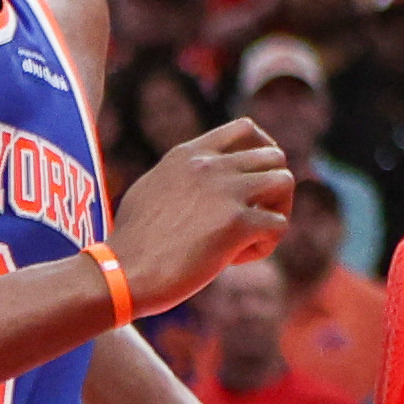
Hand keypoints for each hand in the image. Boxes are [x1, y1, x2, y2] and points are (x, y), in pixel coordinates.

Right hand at [109, 119, 294, 309]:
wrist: (119, 275)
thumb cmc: (131, 242)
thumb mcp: (153, 188)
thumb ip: (183, 175)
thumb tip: (206, 176)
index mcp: (189, 154)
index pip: (246, 128)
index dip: (261, 151)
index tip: (254, 178)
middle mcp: (211, 166)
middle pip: (274, 156)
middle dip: (272, 187)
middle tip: (255, 215)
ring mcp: (226, 192)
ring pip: (285, 182)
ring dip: (276, 210)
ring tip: (251, 235)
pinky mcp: (236, 224)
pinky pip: (279, 225)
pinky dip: (266, 244)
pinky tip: (238, 259)